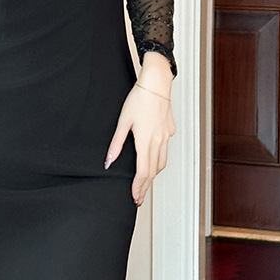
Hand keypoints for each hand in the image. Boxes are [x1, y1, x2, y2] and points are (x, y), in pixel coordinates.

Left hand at [104, 82, 175, 205]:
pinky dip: (159, 159)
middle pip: (153, 171)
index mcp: (145, 140)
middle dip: (146, 185)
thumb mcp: (123, 122)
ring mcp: (166, 136)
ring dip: (154, 174)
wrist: (156, 83)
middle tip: (139, 196)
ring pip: (162, 162)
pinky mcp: (170, 130)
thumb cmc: (139, 99)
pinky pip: (165, 149)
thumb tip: (109, 161)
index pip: (143, 171)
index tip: (135, 196)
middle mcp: (158, 141)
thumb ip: (116, 144)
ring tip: (145, 182)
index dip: (139, 186)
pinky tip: (153, 158)